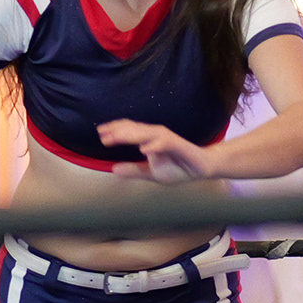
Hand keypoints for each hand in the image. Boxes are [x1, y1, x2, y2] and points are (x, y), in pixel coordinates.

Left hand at [98, 120, 215, 182]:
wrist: (202, 168)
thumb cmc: (177, 168)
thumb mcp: (151, 173)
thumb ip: (133, 170)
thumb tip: (113, 169)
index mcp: (149, 139)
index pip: (130, 130)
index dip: (115, 130)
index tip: (100, 134)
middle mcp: (157, 135)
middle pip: (135, 129)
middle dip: (118, 131)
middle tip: (103, 134)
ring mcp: (168, 139)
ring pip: (148, 133)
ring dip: (132, 135)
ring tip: (117, 137)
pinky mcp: (180, 145)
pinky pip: (166, 143)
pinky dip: (155, 145)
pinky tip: (145, 148)